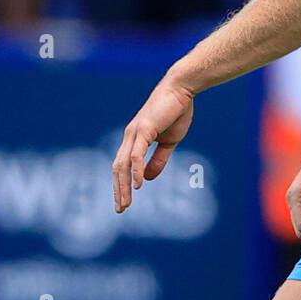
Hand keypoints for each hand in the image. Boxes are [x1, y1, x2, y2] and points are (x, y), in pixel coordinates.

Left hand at [112, 75, 193, 212]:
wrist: (181, 89)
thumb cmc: (176, 111)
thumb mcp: (169, 142)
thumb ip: (158, 160)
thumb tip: (148, 180)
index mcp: (134, 139)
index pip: (122, 166)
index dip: (121, 185)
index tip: (123, 202)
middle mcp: (130, 137)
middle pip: (118, 168)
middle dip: (119, 190)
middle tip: (121, 209)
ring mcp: (135, 133)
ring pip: (123, 164)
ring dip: (123, 186)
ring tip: (126, 203)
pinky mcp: (144, 129)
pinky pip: (136, 155)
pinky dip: (136, 170)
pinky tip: (139, 185)